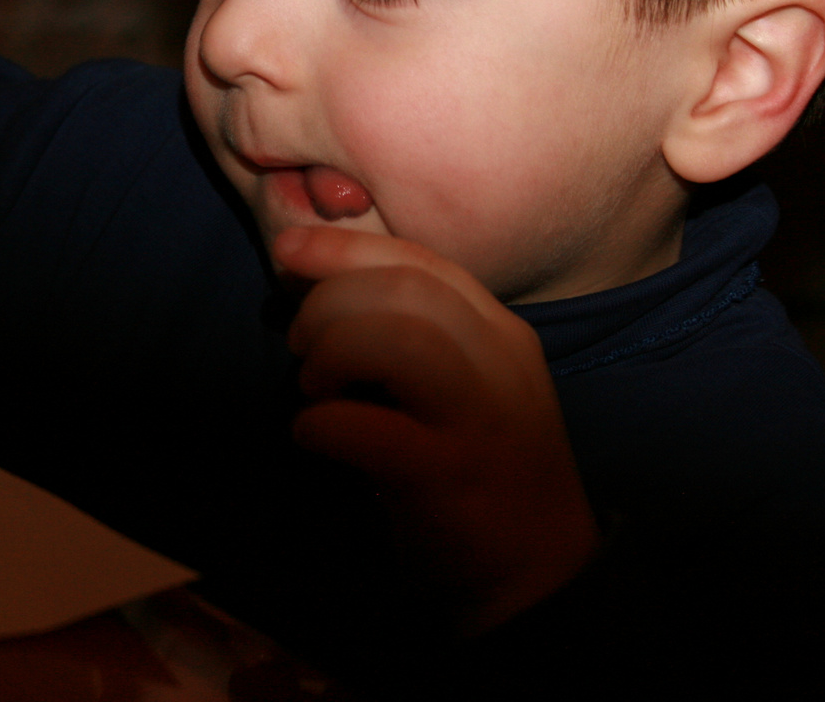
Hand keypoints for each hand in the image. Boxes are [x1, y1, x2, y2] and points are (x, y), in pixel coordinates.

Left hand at [275, 225, 598, 635]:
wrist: (537, 575)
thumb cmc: (477, 467)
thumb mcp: (460, 382)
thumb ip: (408, 331)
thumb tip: (311, 287)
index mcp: (497, 331)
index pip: (419, 261)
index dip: (344, 249)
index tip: (288, 251)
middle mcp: (498, 362)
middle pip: (405, 287)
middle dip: (329, 301)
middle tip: (299, 344)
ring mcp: (480, 418)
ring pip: (400, 340)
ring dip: (334, 352)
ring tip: (314, 388)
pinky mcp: (452, 476)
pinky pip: (374, 430)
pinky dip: (324, 424)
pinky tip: (313, 435)